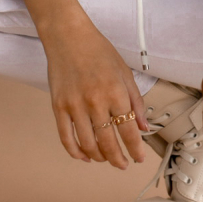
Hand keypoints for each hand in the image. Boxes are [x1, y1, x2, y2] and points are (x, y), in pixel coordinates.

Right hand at [18, 0, 148, 168]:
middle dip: (118, 159)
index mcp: (116, 93)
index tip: (139, 158)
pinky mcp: (58, 107)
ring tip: (106, 159)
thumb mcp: (125, 73)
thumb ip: (136, 102)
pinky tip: (84, 156)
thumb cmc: (99, 52)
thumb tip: (144, 127)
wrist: (69, 37)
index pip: (129, 130)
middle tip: (123, 164)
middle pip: (108, 142)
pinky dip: (75, 152)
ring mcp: (75, 106)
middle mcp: (96, 102)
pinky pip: (66, 137)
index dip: (135, 149)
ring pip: (88, 144)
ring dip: (99, 157)